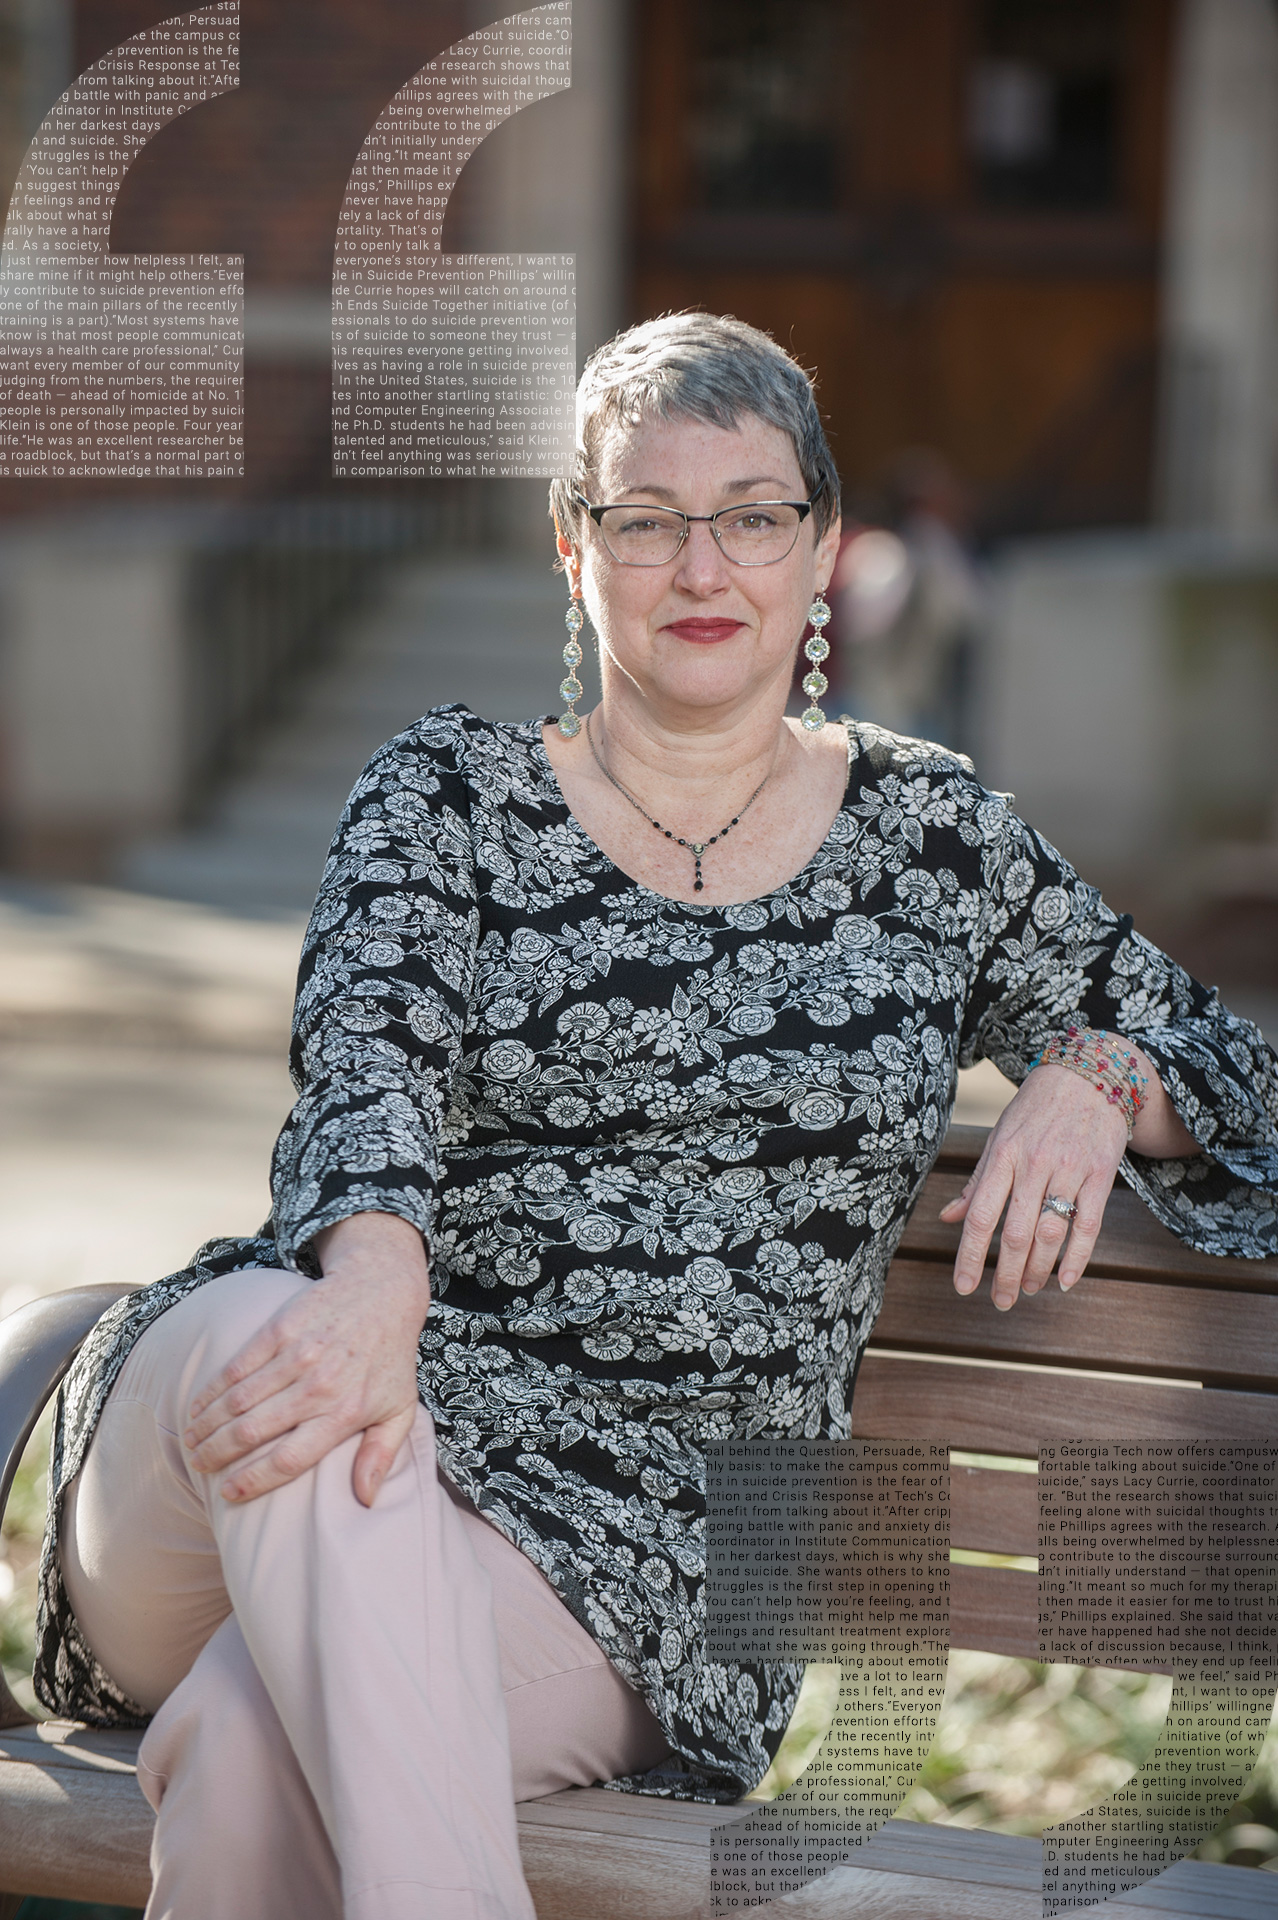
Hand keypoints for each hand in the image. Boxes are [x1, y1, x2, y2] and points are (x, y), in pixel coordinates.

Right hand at [182, 1212, 429, 1506]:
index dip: (253, 1480)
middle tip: (199, 1466)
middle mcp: (318, 1387)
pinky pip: (236, 1367)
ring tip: (191, 1442)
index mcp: (344, 1413)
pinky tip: (198, 1407)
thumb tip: (365, 1501)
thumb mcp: (399, 1409)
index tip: (228, 1493)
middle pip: (252, 1432)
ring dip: (208, 1426)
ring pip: (238, 1401)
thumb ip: (381, 1456)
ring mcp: (296, 1356)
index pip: (289, 1459)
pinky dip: (211, 1391)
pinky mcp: (279, 1329)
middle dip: (217, 1454)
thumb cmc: (391, 1356)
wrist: (382, 1289)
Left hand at [940, 1063, 1128, 1309]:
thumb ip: (977, 1182)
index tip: (963, 1287)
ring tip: (1027, 1289)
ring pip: (1051, 1233)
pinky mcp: (1102, 1174)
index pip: (980, 1215)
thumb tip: (947, 1218)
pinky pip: (1089, 1225)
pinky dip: (1077, 1258)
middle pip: (1015, 1232)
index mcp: (1002, 1155)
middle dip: (1005, 1274)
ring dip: (1037, 1269)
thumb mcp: (999, 1137)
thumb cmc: (1035, 1110)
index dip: (969, 1255)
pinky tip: (1065, 1281)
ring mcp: (1070, 1169)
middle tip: (1000, 1300)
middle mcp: (1034, 1163)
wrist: (1089, 1075)